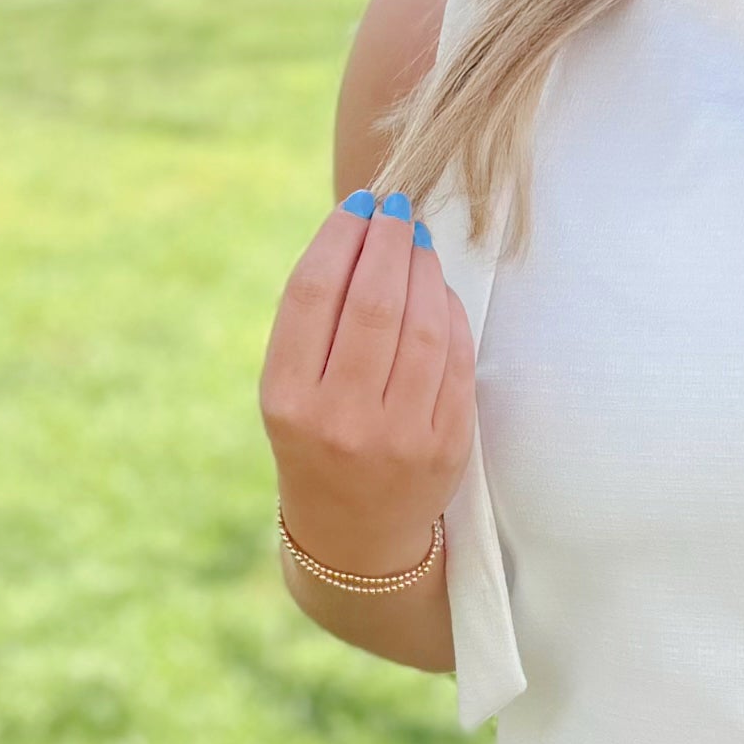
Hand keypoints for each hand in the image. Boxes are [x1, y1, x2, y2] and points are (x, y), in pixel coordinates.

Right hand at [260, 189, 472, 574]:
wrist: (354, 538)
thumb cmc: (318, 442)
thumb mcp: (291, 392)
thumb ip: (315, 324)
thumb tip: (363, 230)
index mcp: (288, 400)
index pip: (315, 293)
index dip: (341, 237)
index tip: (359, 205)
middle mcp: (340, 419)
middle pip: (374, 302)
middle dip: (390, 242)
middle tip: (398, 209)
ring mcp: (398, 436)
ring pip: (421, 327)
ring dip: (425, 271)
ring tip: (420, 244)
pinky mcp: (445, 447)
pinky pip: (455, 360)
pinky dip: (449, 314)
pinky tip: (439, 292)